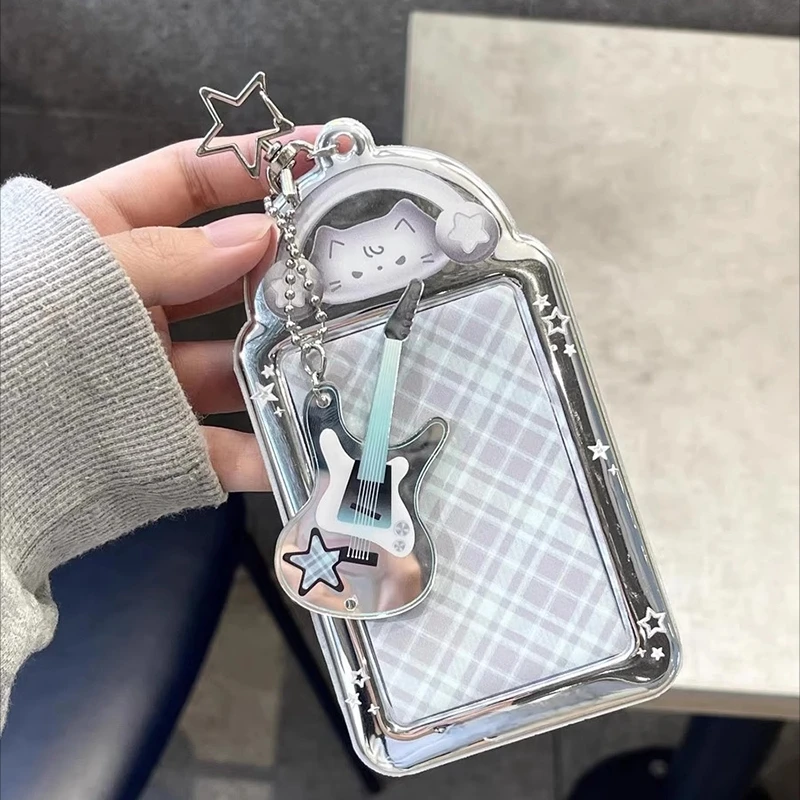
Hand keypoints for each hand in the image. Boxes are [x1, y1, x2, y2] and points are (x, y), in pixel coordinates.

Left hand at [59, 127, 320, 491]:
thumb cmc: (3, 342)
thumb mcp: (71, 279)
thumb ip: (163, 257)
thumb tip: (255, 234)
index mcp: (102, 241)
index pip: (185, 181)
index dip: (250, 162)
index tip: (317, 153)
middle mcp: (135, 303)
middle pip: (227, 276)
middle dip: (285, 274)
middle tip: (344, 272)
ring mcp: (150, 370)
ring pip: (237, 362)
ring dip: (286, 368)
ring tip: (337, 366)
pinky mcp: (158, 435)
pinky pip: (219, 444)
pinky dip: (260, 453)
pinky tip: (299, 455)